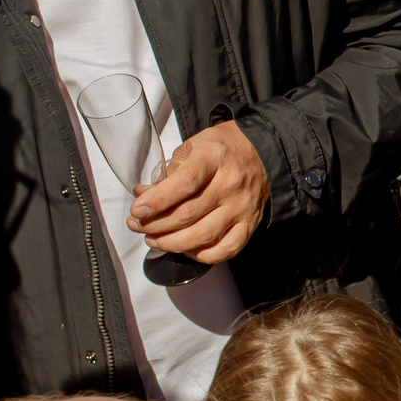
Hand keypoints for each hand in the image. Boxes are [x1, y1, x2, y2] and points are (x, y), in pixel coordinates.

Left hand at [128, 122, 268, 261]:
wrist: (263, 153)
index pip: (185, 183)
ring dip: (172, 243)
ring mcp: (242, 206)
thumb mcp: (193, 145)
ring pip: (204, 235)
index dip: (158, 200)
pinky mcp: (251, 223)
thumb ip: (168, 172)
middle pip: (189, 213)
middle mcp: (231, 183)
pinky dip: (203, 255)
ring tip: (154, 240)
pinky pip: (227, 249)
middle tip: (137, 225)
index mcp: (214, 157)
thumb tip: (142, 195)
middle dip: (155, 225)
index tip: (137, 210)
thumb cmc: (223, 148)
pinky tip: (186, 248)